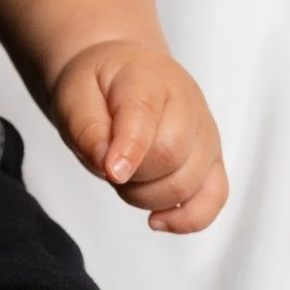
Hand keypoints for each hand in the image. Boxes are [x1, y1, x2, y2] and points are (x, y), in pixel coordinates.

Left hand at [49, 45, 227, 233]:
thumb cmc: (101, 82)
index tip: (112, 172)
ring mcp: (204, 133)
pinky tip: (158, 219)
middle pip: (170, 156)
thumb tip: (107, 163)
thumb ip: (87, 127)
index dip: (130, 151)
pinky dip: (188, 218)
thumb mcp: (75, 94)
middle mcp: (188, 104)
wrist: (121, 70)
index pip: (147, 118)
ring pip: (188, 184)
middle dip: (131, 175)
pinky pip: (215, 197)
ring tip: (128, 177)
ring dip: (148, 196)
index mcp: (149, 80)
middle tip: (109, 164)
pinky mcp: (211, 160)